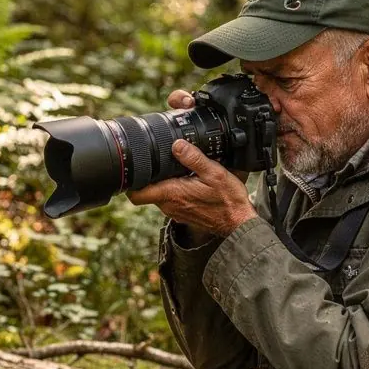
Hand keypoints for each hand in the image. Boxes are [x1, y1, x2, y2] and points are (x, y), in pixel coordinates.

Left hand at [128, 89, 255, 236]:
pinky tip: (185, 180)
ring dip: (162, 183)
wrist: (238, 223)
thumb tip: (177, 144)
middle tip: (156, 160)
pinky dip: (173, 189)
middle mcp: (169, 206)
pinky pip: (170, 200)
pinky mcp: (182, 213)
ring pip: (158, 194)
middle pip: (146, 191)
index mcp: (172, 194)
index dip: (130, 182)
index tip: (133, 168)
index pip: (136, 195)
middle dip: (149, 176)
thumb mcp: (215, 174)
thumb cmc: (228, 201)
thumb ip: (195, 158)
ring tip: (174, 168)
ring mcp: (175, 211)